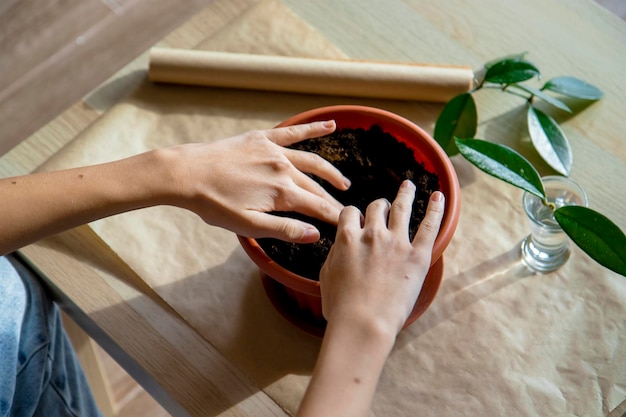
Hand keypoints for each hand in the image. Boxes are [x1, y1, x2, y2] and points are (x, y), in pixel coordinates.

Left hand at [165, 120, 350, 242]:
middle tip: (345, 212)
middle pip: (316, 188)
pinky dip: (314, 128)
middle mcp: (284, 169)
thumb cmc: (214, 204)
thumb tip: (315, 234)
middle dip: (332, 201)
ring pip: (312, 162)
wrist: (186, 174)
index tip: (347, 224)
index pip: (318, 207)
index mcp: (282, 193)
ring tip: (343, 183)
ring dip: (330, 173)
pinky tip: (331, 125)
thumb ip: (284, 229)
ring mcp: (275, 151)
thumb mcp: (248, 226)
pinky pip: (294, 132)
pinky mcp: (263, 138)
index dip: (334, 217)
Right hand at [319, 180, 444, 334]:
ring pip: (401, 208)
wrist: (363, 323)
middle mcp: (372, 234)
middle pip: (376, 207)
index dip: (354, 216)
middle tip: (384, 208)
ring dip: (404, 194)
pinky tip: (439, 196)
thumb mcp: (326, 276)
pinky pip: (429, 225)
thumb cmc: (341, 307)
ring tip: (408, 185)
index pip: (350, 213)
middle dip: (379, 206)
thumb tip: (340, 248)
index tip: (358, 222)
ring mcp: (396, 243)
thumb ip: (334, 255)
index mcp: (347, 237)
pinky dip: (435, 208)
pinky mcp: (418, 255)